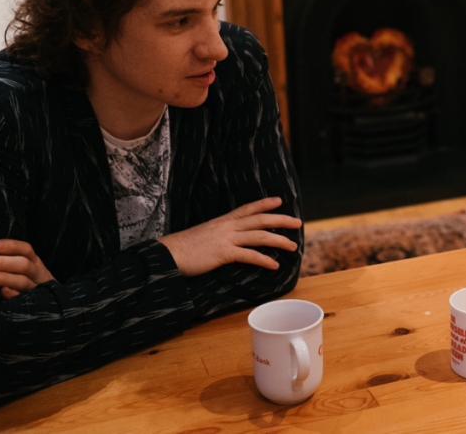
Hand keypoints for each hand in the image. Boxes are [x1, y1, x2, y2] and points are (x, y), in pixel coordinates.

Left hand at [0, 240, 55, 298]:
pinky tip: (2, 291)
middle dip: (1, 263)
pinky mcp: (33, 303)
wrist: (49, 303)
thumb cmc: (26, 281)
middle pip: (23, 265)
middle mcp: (37, 273)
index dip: (12, 246)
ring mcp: (36, 288)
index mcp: (34, 262)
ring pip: (22, 281)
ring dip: (2, 278)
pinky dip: (13, 294)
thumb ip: (9, 261)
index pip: (26, 250)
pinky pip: (23, 299)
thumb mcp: (23, 268)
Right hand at [157, 197, 300, 276]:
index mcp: (222, 221)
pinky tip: (274, 265)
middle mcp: (227, 226)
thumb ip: (217, 235)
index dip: (264, 203)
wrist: (167, 254)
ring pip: (259, 236)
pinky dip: (264, 260)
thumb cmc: (182, 247)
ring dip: (279, 240)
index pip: (247, 208)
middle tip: (298, 222)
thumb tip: (225, 241)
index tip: (279, 200)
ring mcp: (226, 239)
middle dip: (281, 220)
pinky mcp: (223, 253)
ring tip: (293, 246)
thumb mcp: (202, 234)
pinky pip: (249, 256)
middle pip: (260, 219)